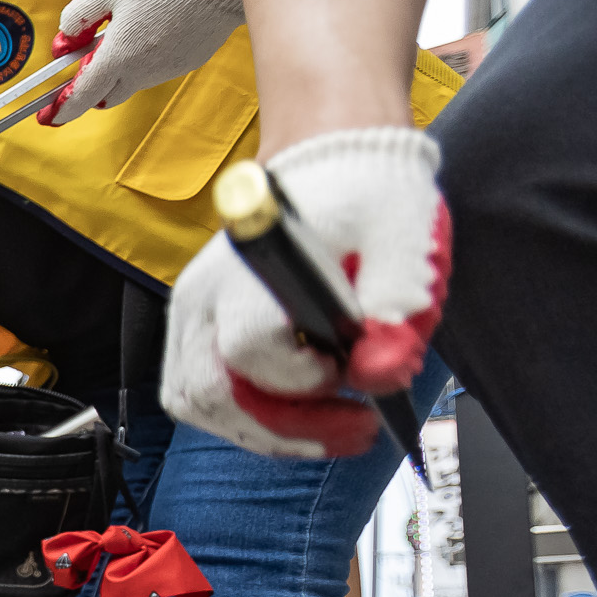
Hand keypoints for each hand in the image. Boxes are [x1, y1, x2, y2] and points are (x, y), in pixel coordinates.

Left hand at [40, 0, 240, 124]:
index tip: (49, 116)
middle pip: (108, 94)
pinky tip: (156, 24)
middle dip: (94, 85)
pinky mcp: (189, 62)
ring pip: (134, 79)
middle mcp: (143, 71)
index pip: (83, 96)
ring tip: (131, 25)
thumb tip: (66, 40)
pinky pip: (159, 67)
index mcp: (119, 56)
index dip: (62, 109)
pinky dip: (149, 55)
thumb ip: (79, 15)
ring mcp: (169, 69)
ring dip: (124, 65)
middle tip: (90, 60)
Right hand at [160, 128, 446, 458]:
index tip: (350, 375)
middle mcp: (205, 293)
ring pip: (194, 401)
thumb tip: (379, 376)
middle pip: (210, 392)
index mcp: (253, 268)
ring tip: (322, 426)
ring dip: (260, 430)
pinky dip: (242, 416)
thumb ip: (397, 310)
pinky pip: (196, 391)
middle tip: (353, 427)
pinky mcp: (193, 327)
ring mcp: (190, 312)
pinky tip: (291, 410)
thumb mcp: (405, 245)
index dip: (302, 380)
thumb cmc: (368, 200)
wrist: (333, 166)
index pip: (251, 348)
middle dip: (284, 429)